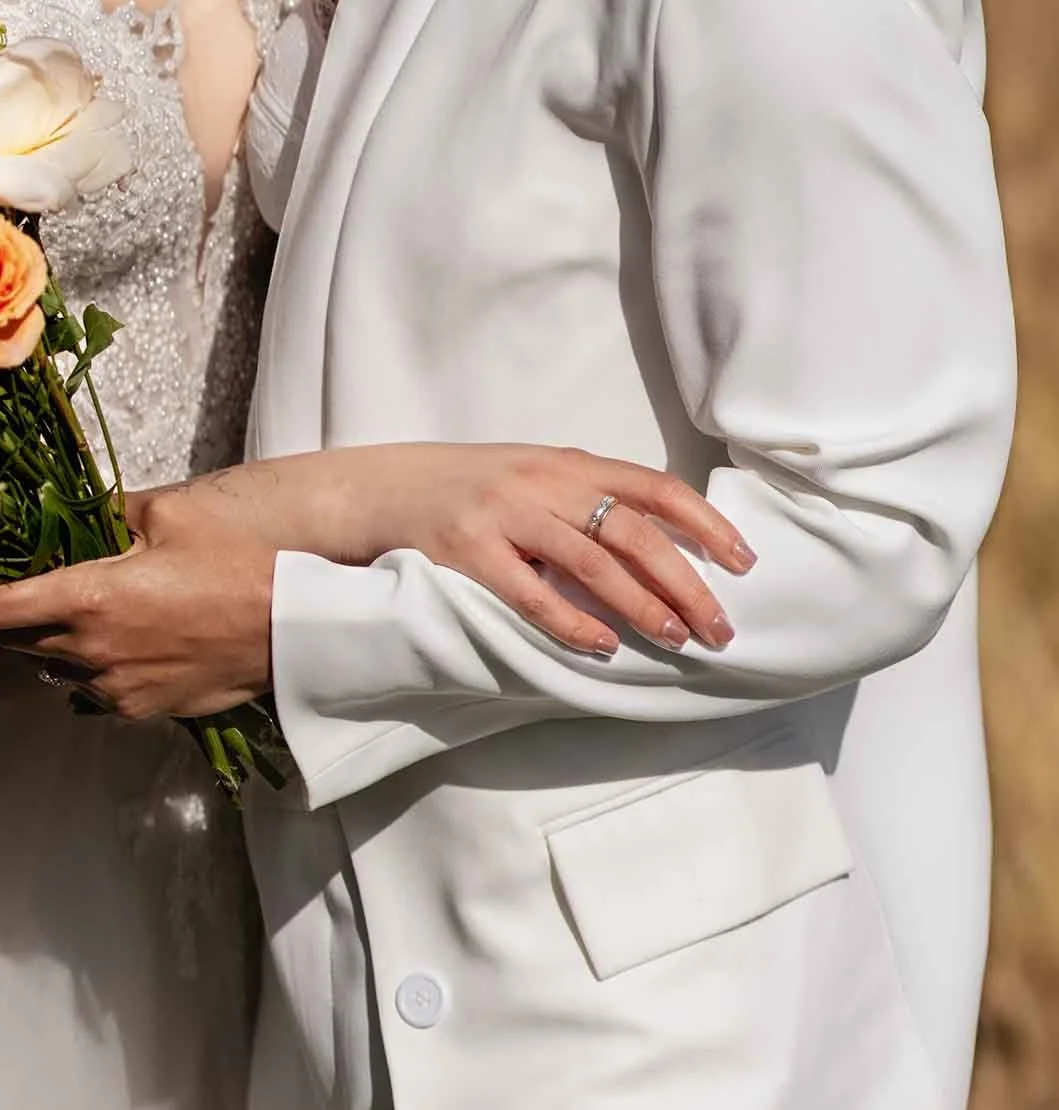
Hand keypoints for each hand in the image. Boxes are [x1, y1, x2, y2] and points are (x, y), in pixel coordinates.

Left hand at [0, 492, 277, 720]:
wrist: (286, 628)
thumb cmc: (230, 564)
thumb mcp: (170, 517)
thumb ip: (109, 509)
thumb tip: (74, 501)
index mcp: (88, 596)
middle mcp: (89, 649)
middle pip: (16, 642)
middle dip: (17, 618)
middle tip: (39, 588)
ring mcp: (112, 686)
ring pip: (54, 668)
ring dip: (56, 644)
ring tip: (91, 615)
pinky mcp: (137, 709)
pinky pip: (92, 690)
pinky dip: (93, 668)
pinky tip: (125, 642)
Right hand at [132, 444, 749, 657]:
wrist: (365, 492)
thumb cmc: (453, 493)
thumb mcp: (521, 481)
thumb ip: (578, 500)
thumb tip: (652, 545)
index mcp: (560, 463)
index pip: (652, 487)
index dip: (704, 523)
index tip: (744, 562)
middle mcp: (538, 481)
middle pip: (633, 528)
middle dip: (687, 580)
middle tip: (720, 626)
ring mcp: (500, 512)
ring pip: (591, 557)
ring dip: (642, 602)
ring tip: (677, 640)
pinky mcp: (463, 548)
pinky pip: (527, 589)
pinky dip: (568, 619)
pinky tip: (599, 646)